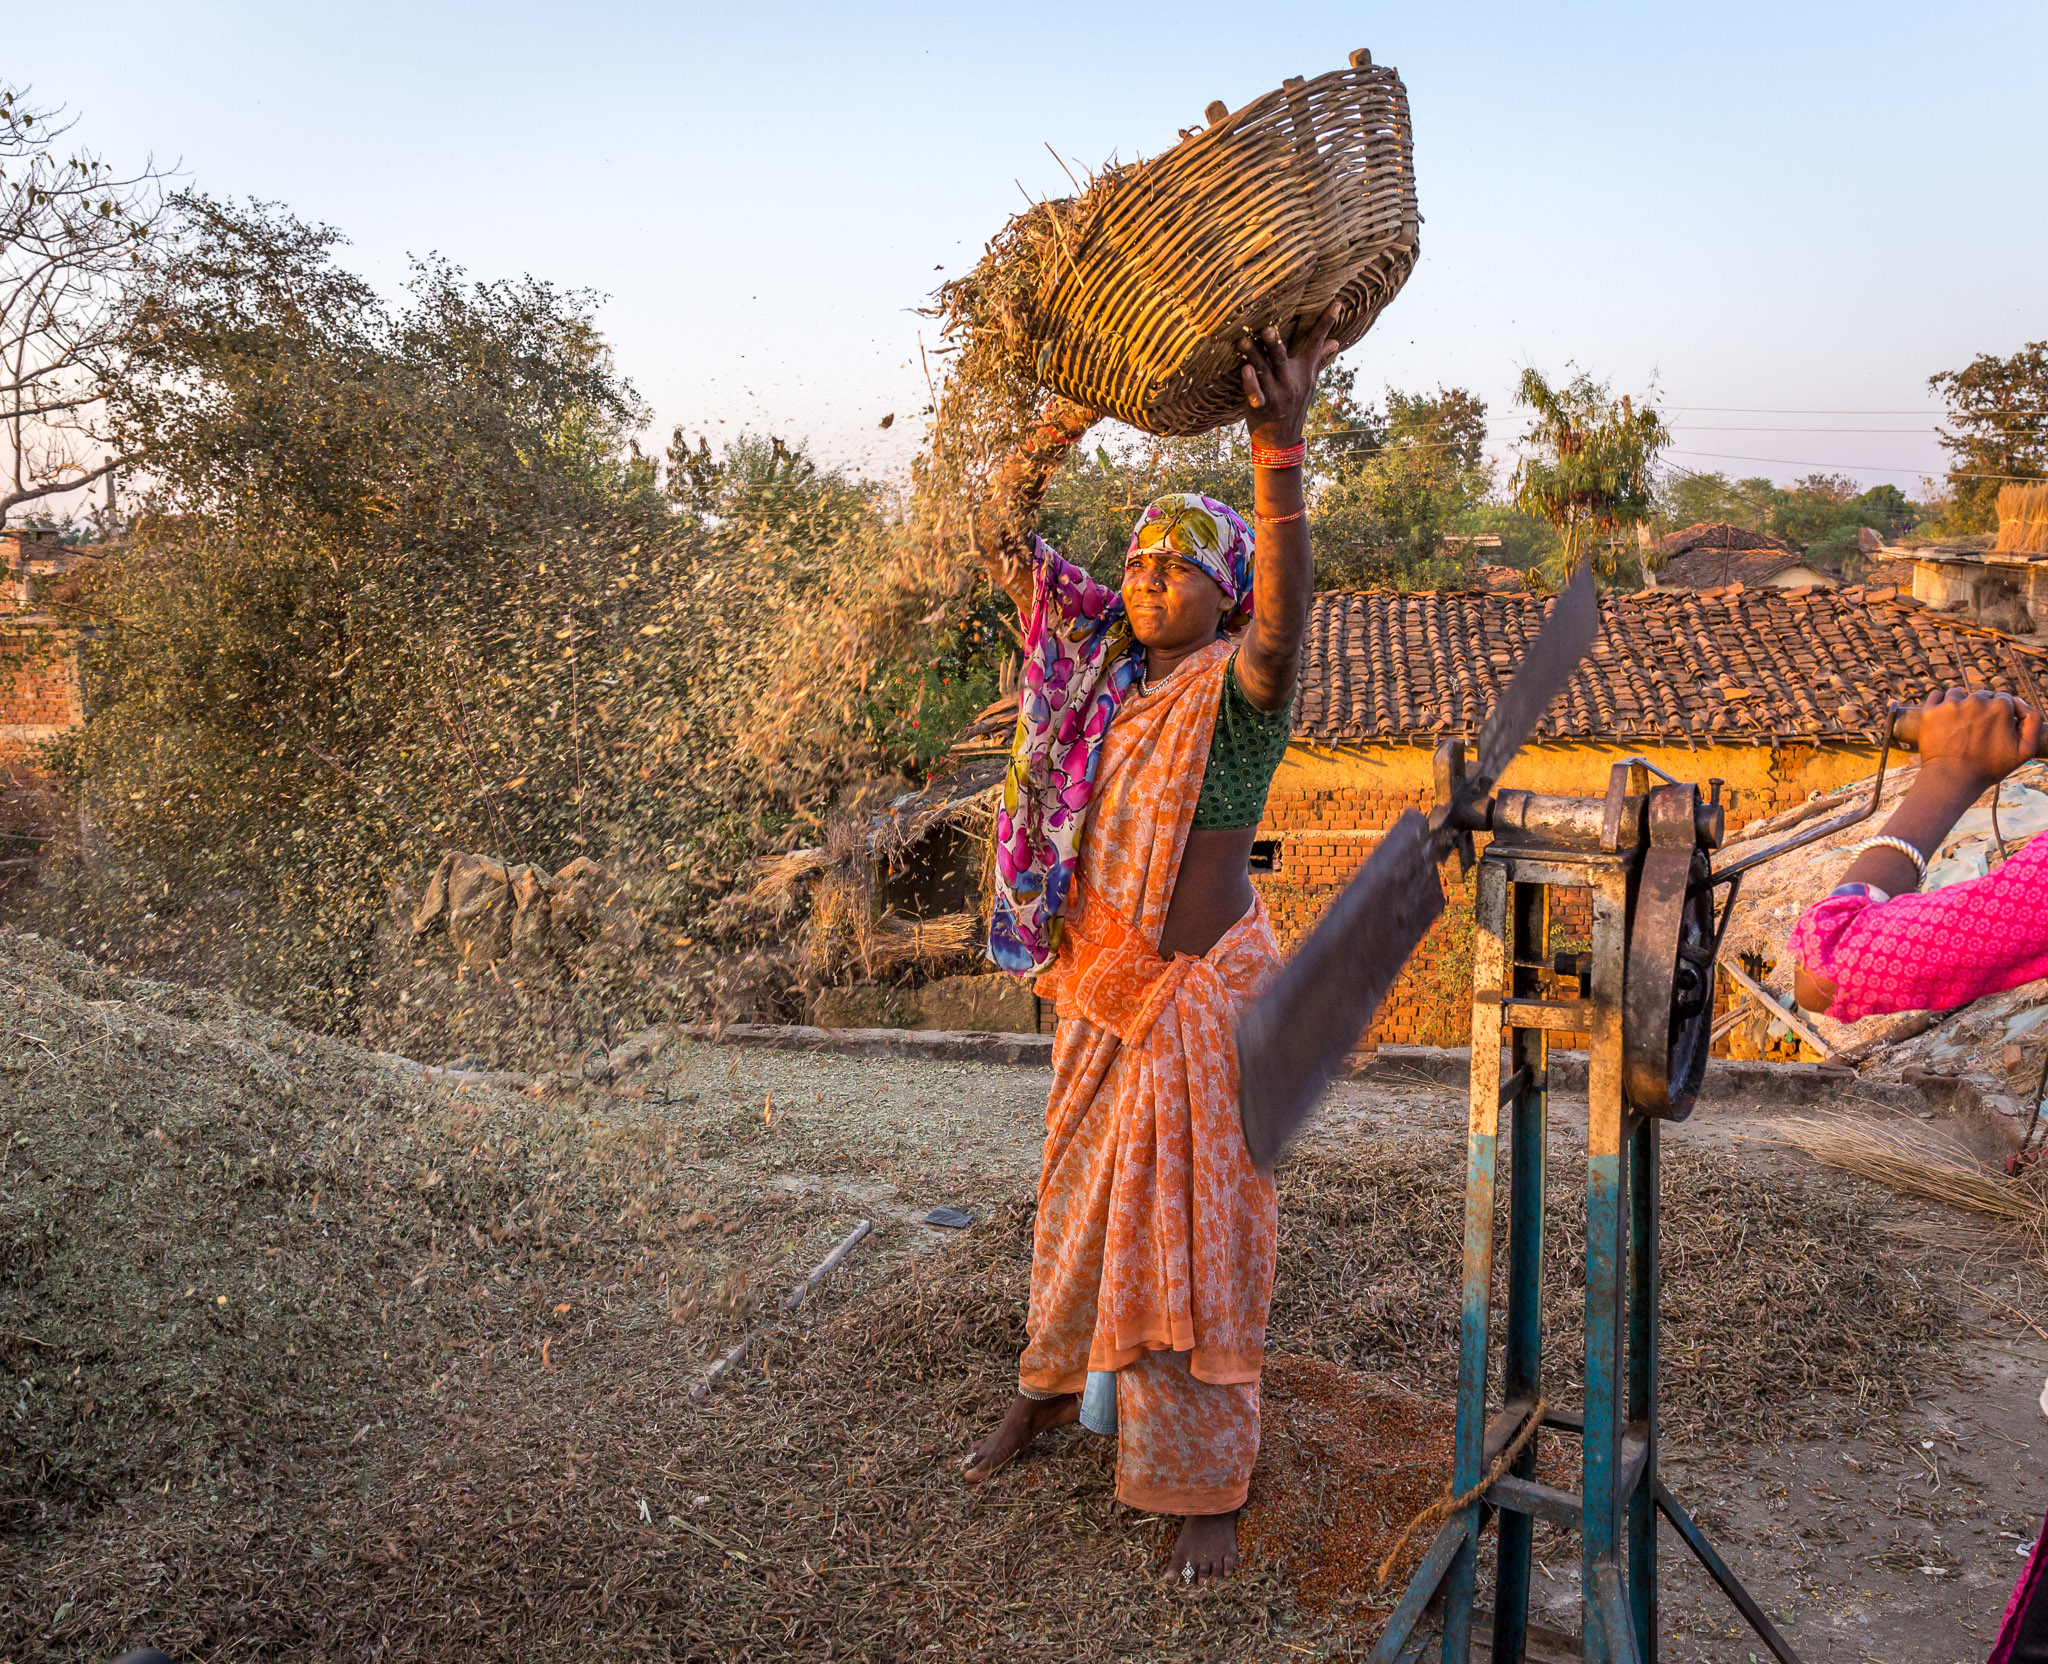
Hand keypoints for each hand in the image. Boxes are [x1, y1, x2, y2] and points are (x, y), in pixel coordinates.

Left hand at [1237, 301, 1342, 447]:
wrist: (1282, 439)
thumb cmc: (1293, 403)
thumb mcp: (1308, 382)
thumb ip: (1319, 359)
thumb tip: (1336, 341)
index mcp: (1304, 371)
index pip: (1316, 343)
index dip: (1326, 323)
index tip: (1336, 303)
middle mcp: (1291, 381)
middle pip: (1283, 358)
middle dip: (1276, 344)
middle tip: (1268, 328)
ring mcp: (1277, 394)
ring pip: (1263, 371)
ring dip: (1253, 356)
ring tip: (1243, 340)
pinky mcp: (1262, 406)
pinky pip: (1255, 393)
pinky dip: (1249, 383)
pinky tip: (1244, 369)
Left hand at [1912, 688, 2040, 788]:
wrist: (1952, 780)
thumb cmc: (1989, 768)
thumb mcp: (2025, 750)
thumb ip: (2033, 721)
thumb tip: (2020, 703)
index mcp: (2000, 707)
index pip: (2002, 699)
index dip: (1999, 713)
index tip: (1993, 728)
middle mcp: (1976, 701)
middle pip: (1981, 696)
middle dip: (1981, 709)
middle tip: (1975, 730)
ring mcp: (1951, 705)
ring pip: (1959, 694)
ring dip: (1960, 704)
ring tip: (1959, 725)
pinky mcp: (1931, 711)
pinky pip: (1937, 695)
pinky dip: (1939, 702)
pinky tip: (1943, 716)